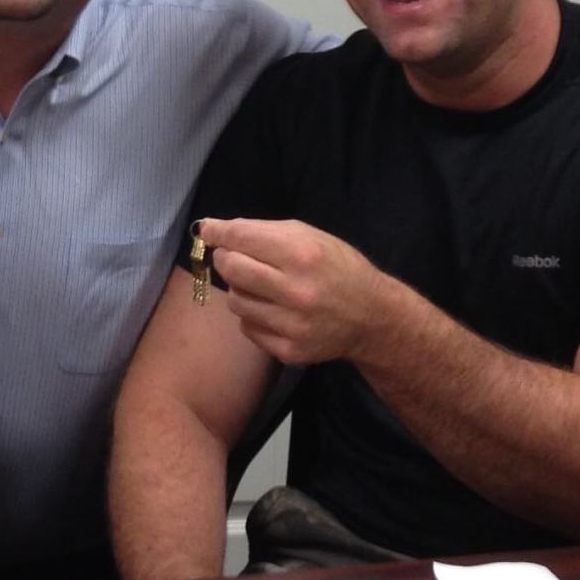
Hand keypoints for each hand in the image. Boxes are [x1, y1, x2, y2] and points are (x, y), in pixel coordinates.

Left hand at [200, 217, 387, 364]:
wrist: (371, 317)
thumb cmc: (338, 268)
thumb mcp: (311, 237)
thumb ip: (264, 231)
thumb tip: (214, 229)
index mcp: (302, 255)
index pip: (241, 239)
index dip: (217, 232)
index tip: (207, 230)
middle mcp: (296, 291)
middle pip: (231, 270)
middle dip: (226, 258)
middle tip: (234, 257)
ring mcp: (292, 325)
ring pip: (236, 301)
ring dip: (241, 289)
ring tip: (263, 286)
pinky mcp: (288, 350)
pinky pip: (248, 327)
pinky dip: (254, 315)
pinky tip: (274, 310)